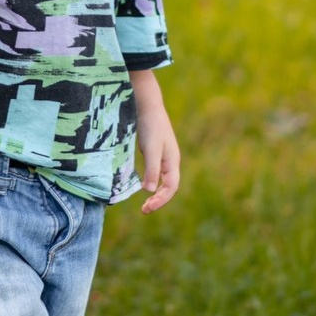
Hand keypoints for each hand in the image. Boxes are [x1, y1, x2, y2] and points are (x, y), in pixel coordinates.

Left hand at [131, 71, 179, 213]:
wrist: (147, 105)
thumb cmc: (150, 126)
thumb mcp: (151, 149)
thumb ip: (152, 169)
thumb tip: (150, 191)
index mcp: (173, 161)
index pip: (170, 187)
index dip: (161, 200)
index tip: (147, 208)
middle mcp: (170, 161)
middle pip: (169, 187)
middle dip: (159, 200)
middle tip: (144, 210)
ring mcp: (164, 156)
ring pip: (163, 181)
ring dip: (156, 193)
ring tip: (145, 203)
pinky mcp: (155, 152)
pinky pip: (156, 173)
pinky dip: (152, 183)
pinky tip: (142, 185)